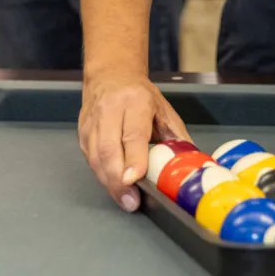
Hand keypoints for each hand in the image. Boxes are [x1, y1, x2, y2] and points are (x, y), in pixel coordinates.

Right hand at [79, 70, 192, 210]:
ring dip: (108, 182)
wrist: (112, 75)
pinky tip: (113, 186)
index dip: (133, 158)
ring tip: (124, 199)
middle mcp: (110, 109)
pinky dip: (101, 175)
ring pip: (95, 156)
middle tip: (130, 200)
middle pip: (108, 148)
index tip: (135, 179)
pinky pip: (89, 158)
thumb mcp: (164, 110)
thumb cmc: (141, 96)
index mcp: (135, 101)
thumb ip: (177, 137)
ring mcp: (92, 121)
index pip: (133, 133)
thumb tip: (193, 165)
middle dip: (117, 180)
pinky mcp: (82, 132)